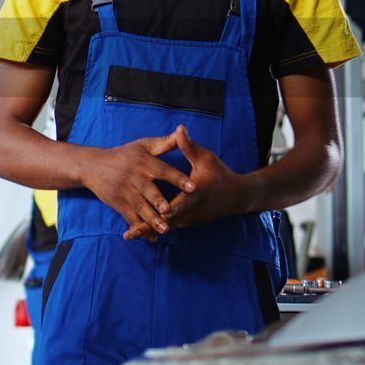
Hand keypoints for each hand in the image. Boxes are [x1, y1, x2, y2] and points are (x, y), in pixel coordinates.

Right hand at [83, 126, 195, 237]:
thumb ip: (165, 142)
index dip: (178, 179)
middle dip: (160, 202)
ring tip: (165, 229)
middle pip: (150, 192)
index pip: (163, 170)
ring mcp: (126, 193)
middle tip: (171, 211)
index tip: (192, 186)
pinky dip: (140, 228)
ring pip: (141, 208)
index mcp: (144, 162)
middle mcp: (135, 178)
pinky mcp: (118, 204)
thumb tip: (183, 131)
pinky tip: (151, 237)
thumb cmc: (124, 154)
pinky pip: (130, 218)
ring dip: (152, 220)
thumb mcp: (143, 145)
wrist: (93, 166)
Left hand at [123, 127, 243, 239]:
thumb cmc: (220, 174)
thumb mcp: (206, 158)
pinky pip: (170, 228)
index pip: (174, 206)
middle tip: (128, 234)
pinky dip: (156, 230)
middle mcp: (190, 211)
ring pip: (167, 228)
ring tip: (129, 235)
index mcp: (194, 196)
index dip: (158, 212)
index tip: (143, 214)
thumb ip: (189, 146)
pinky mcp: (188, 222)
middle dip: (147, 227)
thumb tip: (180, 129)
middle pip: (166, 223)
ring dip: (149, 231)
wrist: (236, 196)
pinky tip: (141, 231)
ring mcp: (189, 219)